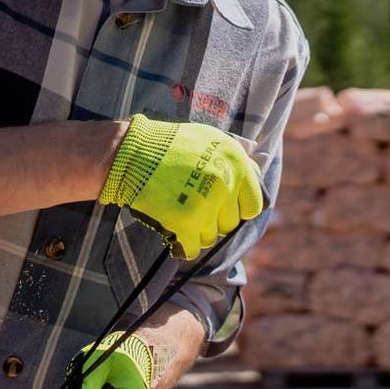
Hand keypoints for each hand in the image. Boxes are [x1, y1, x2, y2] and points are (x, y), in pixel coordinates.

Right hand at [100, 115, 263, 258]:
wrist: (133, 152)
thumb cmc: (172, 145)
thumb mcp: (213, 140)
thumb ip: (236, 160)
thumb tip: (255, 175)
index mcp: (236, 164)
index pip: (253, 206)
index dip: (238, 208)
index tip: (224, 207)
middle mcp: (226, 185)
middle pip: (230, 223)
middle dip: (215, 220)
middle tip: (197, 209)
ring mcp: (206, 206)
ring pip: (211, 237)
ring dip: (197, 231)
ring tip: (182, 216)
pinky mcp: (184, 223)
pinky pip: (192, 248)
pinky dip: (184, 246)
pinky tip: (176, 236)